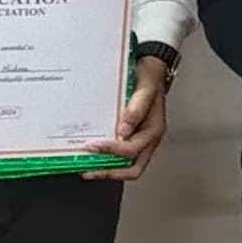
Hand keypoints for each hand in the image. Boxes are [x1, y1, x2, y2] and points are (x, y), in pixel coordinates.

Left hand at [92, 53, 171, 182]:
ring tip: (87, 168)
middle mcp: (147, 139)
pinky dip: (107, 160)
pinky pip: (120, 156)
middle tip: (89, 171)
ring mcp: (138, 140)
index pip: (133, 149)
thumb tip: (124, 129)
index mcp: (153, 130)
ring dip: (107, 169)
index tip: (93, 145)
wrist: (149, 70)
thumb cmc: (149, 79)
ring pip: (126, 166)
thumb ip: (137, 108)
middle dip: (110, 172)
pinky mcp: (130, 137)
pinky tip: (93, 156)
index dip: (113, 150)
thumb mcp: (146, 89)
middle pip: (132, 168)